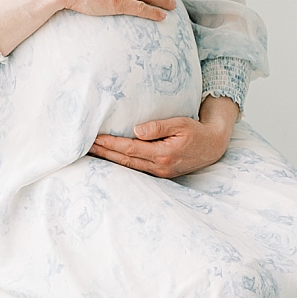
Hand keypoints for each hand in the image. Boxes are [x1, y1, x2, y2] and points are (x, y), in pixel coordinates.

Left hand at [88, 96, 238, 177]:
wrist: (212, 147)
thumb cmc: (196, 132)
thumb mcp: (181, 123)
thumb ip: (158, 126)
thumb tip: (136, 130)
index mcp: (163, 154)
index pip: (131, 149)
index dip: (111, 144)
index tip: (95, 138)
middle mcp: (159, 167)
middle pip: (125, 161)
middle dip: (104, 153)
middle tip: (84, 146)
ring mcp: (159, 173)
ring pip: (128, 167)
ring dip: (109, 159)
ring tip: (92, 152)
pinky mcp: (159, 173)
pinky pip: (136, 169)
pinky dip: (121, 163)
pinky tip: (110, 158)